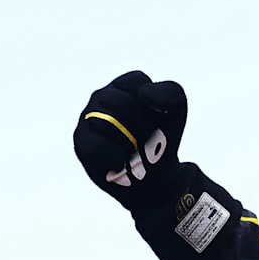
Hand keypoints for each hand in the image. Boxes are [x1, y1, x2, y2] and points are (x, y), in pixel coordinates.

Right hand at [73, 70, 187, 212]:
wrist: (155, 177)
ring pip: (107, 124)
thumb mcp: (176, 112)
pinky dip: (114, 157)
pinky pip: (96, 147)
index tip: (159, 119)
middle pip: (122, 104)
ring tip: (135, 151)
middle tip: (150, 140)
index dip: (152, 106)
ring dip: (131, 143)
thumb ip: (170, 93)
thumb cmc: (162, 139)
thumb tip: (145, 94)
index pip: (136, 83)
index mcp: (125, 86)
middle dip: (144, 127)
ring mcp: (89, 118)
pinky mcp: (81, 142)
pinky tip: (121, 161)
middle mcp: (103, 97)